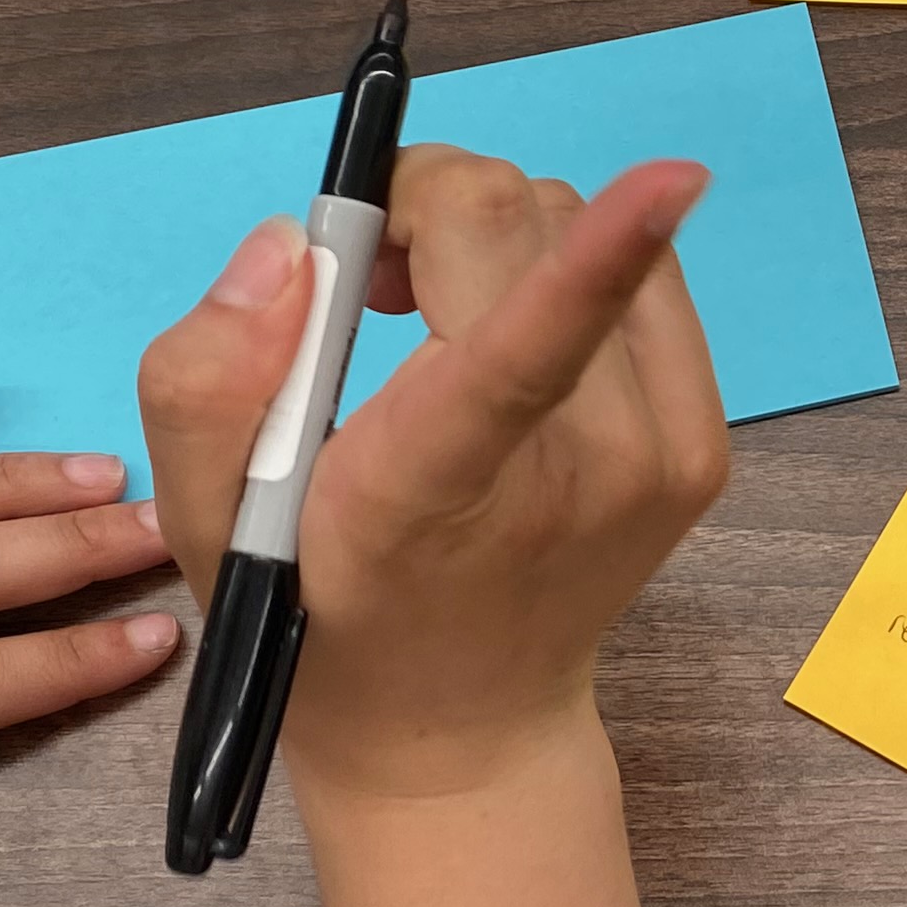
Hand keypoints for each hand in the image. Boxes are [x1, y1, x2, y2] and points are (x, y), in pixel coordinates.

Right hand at [137, 148, 726, 807]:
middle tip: (358, 287)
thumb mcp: (204, 523)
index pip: (521, 355)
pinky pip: (639, 272)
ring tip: (423, 318)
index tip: (672, 176)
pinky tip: (501, 335)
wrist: (458, 731)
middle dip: (421, 209)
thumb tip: (292, 245)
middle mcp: (578, 471)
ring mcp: (659, 459)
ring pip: (577, 227)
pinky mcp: (702, 445)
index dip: (597, 254)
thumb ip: (207, 382)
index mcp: (437, 489)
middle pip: (520, 224)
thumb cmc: (314, 616)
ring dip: (489, 235)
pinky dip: (561, 268)